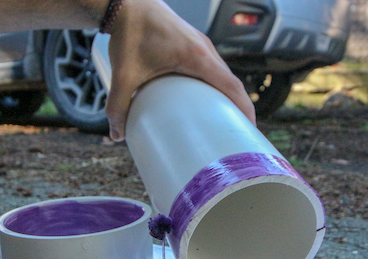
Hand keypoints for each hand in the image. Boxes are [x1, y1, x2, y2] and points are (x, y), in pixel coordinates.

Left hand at [105, 0, 255, 140]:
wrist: (126, 3)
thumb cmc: (129, 33)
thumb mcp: (123, 75)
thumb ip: (118, 106)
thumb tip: (117, 135)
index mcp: (197, 56)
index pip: (231, 86)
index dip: (244, 109)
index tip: (250, 129)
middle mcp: (205, 49)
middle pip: (231, 82)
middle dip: (238, 108)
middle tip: (235, 134)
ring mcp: (201, 45)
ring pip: (222, 74)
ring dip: (227, 96)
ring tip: (223, 121)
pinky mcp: (193, 44)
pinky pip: (212, 68)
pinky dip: (216, 85)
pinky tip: (206, 99)